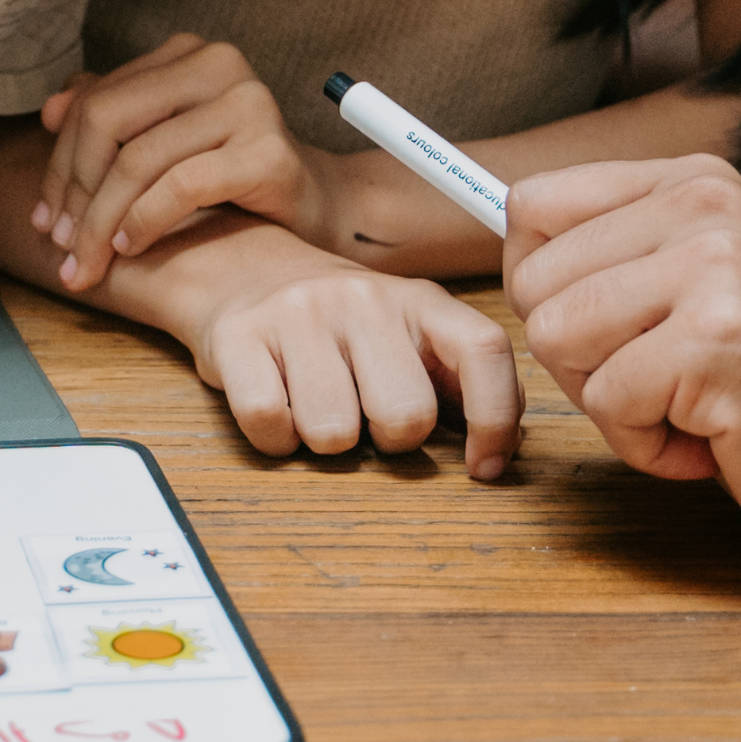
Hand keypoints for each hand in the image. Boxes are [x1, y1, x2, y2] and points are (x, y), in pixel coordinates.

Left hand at [33, 34, 347, 288]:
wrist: (315, 207)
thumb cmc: (231, 177)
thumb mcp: (166, 140)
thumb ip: (113, 117)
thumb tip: (49, 111)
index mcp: (189, 54)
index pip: (95, 101)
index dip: (59, 163)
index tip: (44, 218)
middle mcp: (220, 65)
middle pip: (107, 121)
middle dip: (72, 191)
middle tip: (60, 246)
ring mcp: (249, 104)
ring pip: (137, 160)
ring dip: (100, 221)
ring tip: (87, 261)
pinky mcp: (268, 152)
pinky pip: (180, 186)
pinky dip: (143, 221)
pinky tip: (129, 248)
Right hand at [175, 237, 521, 479]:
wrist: (247, 273)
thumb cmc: (345, 329)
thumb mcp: (412, 336)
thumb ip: (460, 380)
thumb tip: (501, 445)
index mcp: (421, 300)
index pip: (483, 350)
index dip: (495, 418)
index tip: (483, 468)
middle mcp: (365, 297)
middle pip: (405, 415)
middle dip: (389, 439)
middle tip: (367, 416)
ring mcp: (300, 313)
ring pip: (333, 433)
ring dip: (327, 442)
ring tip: (318, 405)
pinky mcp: (239, 336)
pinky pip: (270, 425)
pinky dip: (275, 439)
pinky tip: (280, 407)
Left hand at [505, 156, 740, 571]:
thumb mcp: (690, 285)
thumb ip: (608, 250)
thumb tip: (480, 210)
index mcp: (695, 176)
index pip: (532, 206)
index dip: (546, 286)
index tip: (615, 326)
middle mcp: (707, 200)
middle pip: (532, 283)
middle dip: (582, 358)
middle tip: (672, 377)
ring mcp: (716, 266)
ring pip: (556, 340)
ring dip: (614, 402)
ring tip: (695, 401)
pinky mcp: (718, 341)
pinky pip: (604, 404)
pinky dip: (646, 446)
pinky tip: (715, 433)